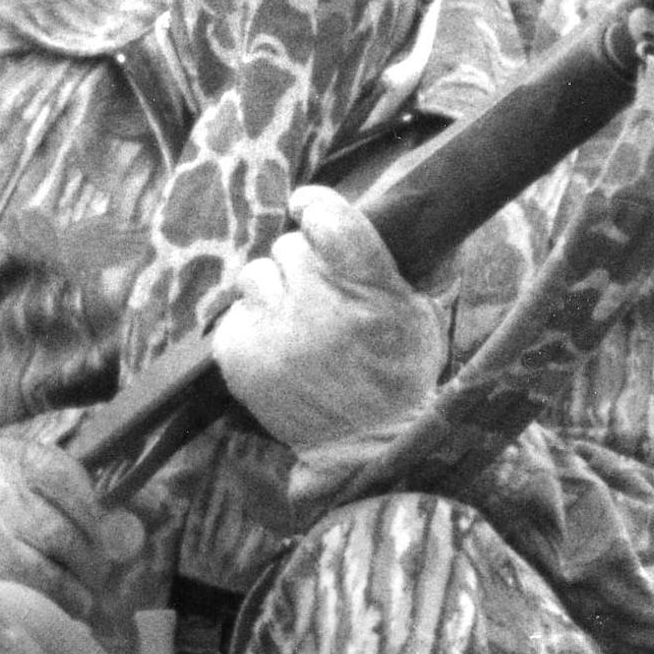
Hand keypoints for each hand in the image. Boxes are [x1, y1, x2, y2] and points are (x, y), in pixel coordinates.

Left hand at [210, 184, 444, 456]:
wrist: (367, 448)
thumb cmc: (398, 377)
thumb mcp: (419, 314)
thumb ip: (395, 263)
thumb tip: (391, 209)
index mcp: (371, 288)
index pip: (328, 217)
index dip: (314, 205)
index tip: (307, 207)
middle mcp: (319, 305)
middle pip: (289, 247)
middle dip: (302, 265)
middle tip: (318, 294)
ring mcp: (275, 332)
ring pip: (255, 275)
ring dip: (273, 292)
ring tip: (295, 324)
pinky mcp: (240, 358)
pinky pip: (234, 315)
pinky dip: (253, 327)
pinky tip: (277, 348)